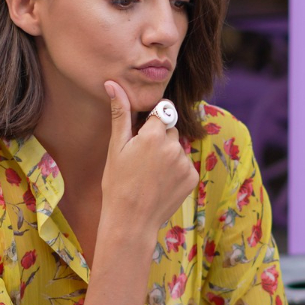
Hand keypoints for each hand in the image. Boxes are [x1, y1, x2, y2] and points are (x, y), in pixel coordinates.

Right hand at [101, 81, 197, 236]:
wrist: (131, 220)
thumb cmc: (117, 183)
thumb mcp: (116, 147)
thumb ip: (120, 113)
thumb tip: (112, 83)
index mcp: (155, 134)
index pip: (161, 113)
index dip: (149, 125)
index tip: (140, 139)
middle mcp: (174, 146)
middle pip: (170, 130)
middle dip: (159, 139)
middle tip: (142, 160)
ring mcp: (185, 163)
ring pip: (177, 148)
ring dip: (168, 155)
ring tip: (150, 174)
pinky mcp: (192, 177)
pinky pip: (185, 165)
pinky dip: (176, 171)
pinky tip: (160, 183)